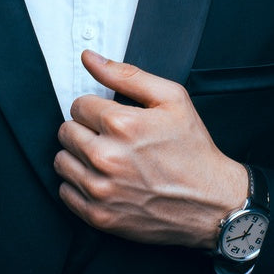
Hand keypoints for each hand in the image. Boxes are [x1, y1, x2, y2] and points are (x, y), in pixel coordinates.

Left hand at [55, 50, 247, 248]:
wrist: (212, 203)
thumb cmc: (193, 150)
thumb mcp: (172, 99)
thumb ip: (126, 75)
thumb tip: (90, 58)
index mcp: (122, 125)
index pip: (78, 105)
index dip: (96, 109)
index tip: (113, 120)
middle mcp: (106, 157)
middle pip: (66, 132)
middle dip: (85, 130)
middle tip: (112, 139)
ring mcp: (100, 190)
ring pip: (61, 161)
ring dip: (79, 157)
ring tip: (107, 160)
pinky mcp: (99, 215)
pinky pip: (65, 192)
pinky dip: (80, 185)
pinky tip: (104, 180)